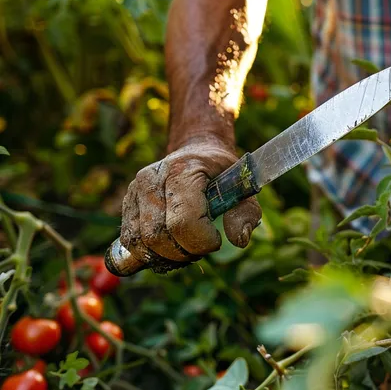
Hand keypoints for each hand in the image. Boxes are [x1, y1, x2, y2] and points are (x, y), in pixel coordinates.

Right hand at [119, 137, 261, 272]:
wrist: (197, 152)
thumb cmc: (221, 171)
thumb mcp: (243, 186)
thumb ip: (245, 212)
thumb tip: (239, 240)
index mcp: (182, 171)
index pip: (183, 221)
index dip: (202, 241)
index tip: (216, 240)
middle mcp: (151, 180)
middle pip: (158, 237)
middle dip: (183, 252)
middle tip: (202, 248)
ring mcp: (134, 191)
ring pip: (141, 243)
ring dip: (166, 257)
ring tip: (187, 249)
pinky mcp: (126, 204)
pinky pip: (131, 242)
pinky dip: (151, 253)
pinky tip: (170, 248)